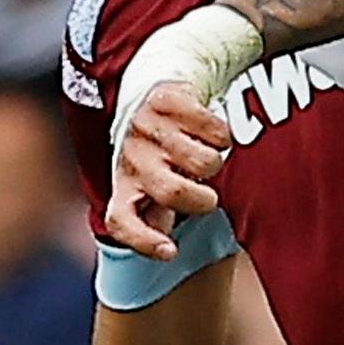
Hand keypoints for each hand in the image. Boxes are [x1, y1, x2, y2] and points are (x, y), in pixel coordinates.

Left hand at [105, 83, 231, 261]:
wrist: (153, 93)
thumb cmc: (157, 153)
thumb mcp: (149, 185)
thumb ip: (157, 217)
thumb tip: (168, 249)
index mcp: (123, 184)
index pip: (121, 220)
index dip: (144, 241)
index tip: (171, 251)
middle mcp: (132, 156)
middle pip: (171, 192)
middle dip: (201, 200)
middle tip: (208, 195)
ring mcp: (147, 126)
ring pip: (201, 161)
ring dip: (214, 162)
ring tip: (208, 157)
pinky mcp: (167, 98)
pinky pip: (214, 128)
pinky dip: (222, 134)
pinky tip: (215, 134)